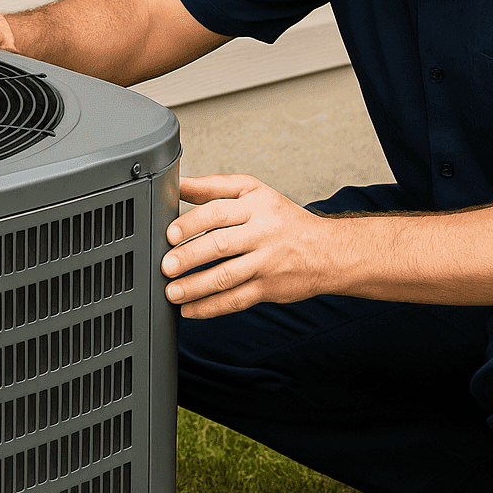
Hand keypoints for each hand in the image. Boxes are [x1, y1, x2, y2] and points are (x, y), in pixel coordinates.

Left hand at [160, 175, 339, 318]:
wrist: (327, 250)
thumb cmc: (283, 220)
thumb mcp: (253, 193)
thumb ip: (213, 187)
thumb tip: (178, 182)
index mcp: (256, 206)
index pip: (218, 212)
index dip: (191, 223)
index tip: (170, 234)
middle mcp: (262, 233)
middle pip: (220, 245)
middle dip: (189, 257)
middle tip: (166, 266)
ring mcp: (266, 263)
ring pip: (226, 277)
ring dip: (195, 287)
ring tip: (172, 292)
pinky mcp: (269, 289)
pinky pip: (236, 300)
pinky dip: (210, 308)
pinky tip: (190, 310)